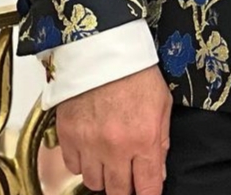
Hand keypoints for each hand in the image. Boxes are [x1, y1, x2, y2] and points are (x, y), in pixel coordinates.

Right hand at [55, 66, 171, 194]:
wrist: (103, 51)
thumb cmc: (135, 71)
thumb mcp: (162, 103)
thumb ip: (161, 140)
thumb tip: (159, 170)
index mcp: (144, 139)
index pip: (148, 186)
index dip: (149, 194)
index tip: (148, 193)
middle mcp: (115, 148)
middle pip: (118, 191)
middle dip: (126, 188)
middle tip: (129, 177)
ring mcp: (89, 145)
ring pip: (94, 182)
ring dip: (104, 176)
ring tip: (110, 159)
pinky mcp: (68, 138)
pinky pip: (73, 167)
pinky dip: (83, 162)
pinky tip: (92, 148)